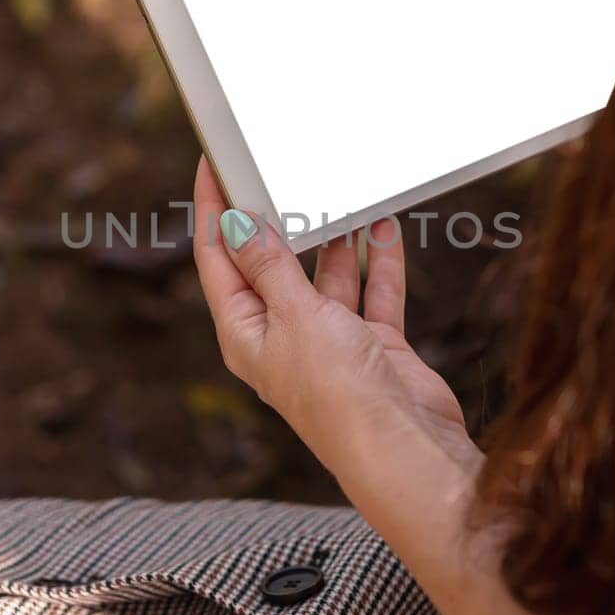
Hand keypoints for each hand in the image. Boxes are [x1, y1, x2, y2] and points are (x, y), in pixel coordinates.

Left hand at [192, 160, 614, 614]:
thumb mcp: (294, 316)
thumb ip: (269, 266)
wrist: (404, 449)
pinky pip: (373, 293)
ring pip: (327, 275)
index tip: (211, 166)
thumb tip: (233, 223)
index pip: (218, 260)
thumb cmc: (338, 396)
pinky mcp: (374, 348)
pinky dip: (378, 262)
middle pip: (272, 264)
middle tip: (277, 168)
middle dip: (277, 220)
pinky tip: (382, 226)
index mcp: (245, 334)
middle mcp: (283, 337)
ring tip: (337, 191)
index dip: (211, 211)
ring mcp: (330, 344)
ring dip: (334, 239)